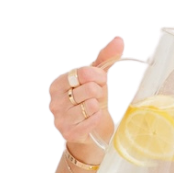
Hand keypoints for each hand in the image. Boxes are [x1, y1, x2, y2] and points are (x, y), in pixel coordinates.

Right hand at [49, 35, 126, 159]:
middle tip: (97, 99)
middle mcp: (55, 100)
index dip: (98, 77)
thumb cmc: (91, 101)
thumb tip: (119, 39)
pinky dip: (97, 119)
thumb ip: (106, 58)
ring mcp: (60, 117)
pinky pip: (91, 121)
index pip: (84, 72)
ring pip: (90, 105)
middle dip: (100, 93)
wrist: (90, 132)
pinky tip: (94, 118)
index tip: (100, 82)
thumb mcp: (97, 78)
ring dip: (98, 107)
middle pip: (89, 88)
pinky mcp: (69, 133)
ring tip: (94, 109)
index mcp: (58, 83)